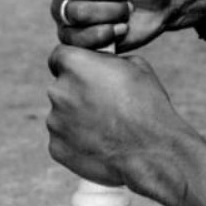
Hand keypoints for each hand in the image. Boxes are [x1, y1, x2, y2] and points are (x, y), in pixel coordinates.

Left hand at [47, 47, 191, 192]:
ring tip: (109, 126)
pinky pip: (64, 138)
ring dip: (80, 117)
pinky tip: (103, 142)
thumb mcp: (136, 67)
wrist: (150, 150)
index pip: (60, 55)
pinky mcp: (56, 148)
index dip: (74, 63)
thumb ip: (108, 61)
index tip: (86, 72)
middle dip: (79, 92)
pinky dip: (79, 140)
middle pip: (62, 86)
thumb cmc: (147, 104)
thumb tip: (101, 65)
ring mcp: (54, 122)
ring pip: (63, 114)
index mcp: (75, 64)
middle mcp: (58, 90)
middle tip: (106, 103)